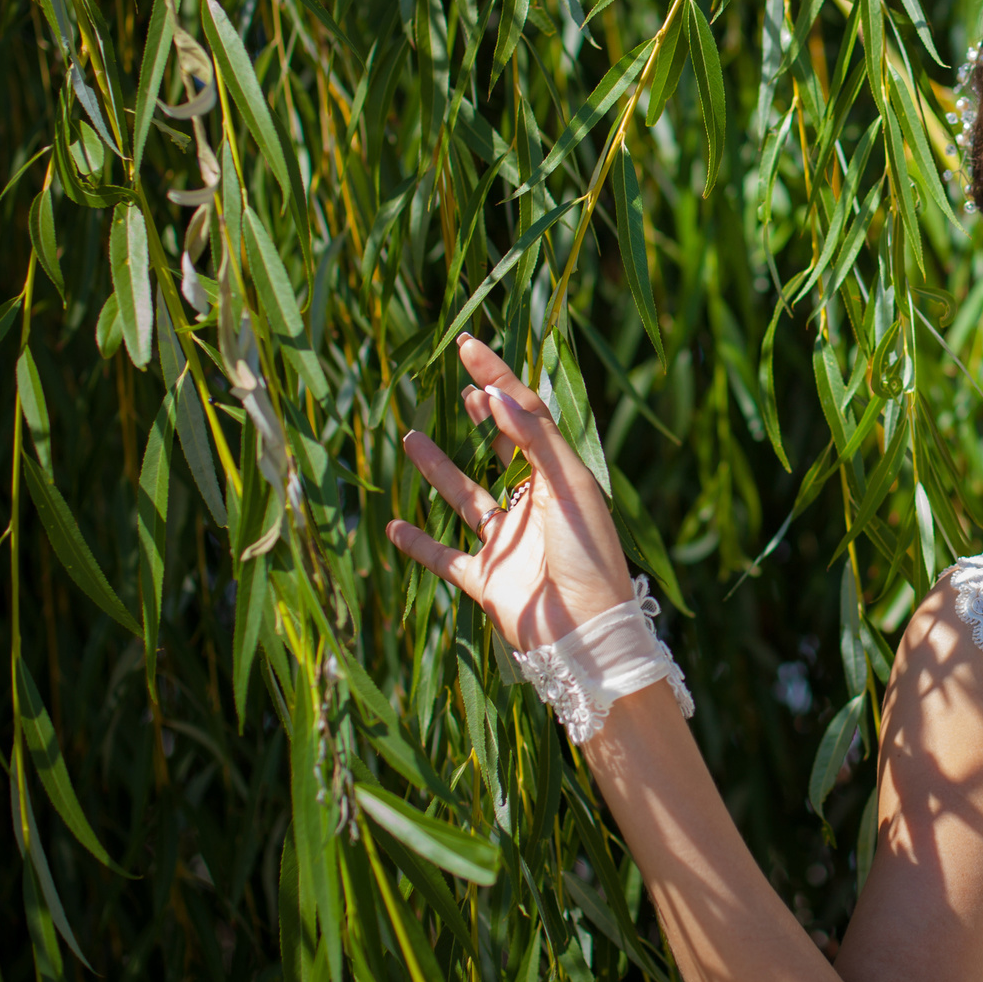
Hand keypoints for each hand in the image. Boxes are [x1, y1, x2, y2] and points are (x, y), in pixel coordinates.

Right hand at [387, 333, 638, 650]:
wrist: (584, 633)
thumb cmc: (589, 556)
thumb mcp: (569, 487)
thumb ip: (535, 440)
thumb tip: (499, 394)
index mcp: (561, 479)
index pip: (526, 416)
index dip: (499, 379)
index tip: (468, 348)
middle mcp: (534, 506)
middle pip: (503, 450)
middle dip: (484, 416)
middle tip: (461, 383)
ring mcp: (507, 543)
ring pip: (464, 497)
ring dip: (438, 469)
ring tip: (410, 436)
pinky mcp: (484, 580)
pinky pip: (442, 556)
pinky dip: (417, 543)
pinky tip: (393, 525)